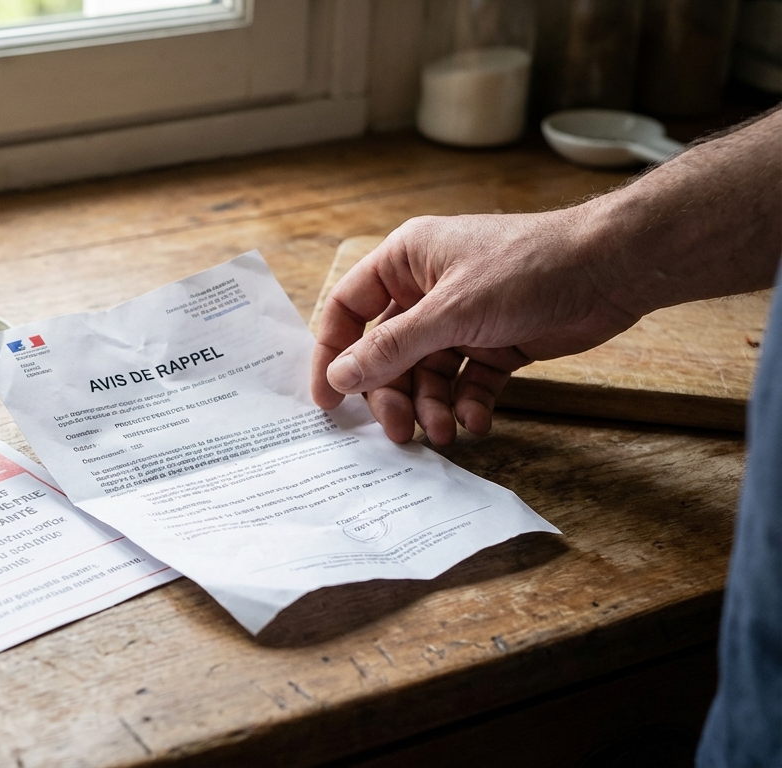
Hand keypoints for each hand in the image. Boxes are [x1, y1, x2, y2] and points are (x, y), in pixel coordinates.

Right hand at [311, 209, 642, 444]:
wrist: (610, 269)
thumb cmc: (527, 268)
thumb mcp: (450, 312)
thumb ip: (391, 348)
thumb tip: (341, 376)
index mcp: (404, 261)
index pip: (349, 310)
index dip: (333, 354)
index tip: (329, 401)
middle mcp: (427, 289)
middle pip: (387, 353)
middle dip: (393, 394)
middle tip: (400, 430)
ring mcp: (462, 318)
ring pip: (427, 373)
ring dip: (432, 406)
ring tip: (447, 432)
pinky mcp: (496, 342)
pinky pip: (466, 382)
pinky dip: (467, 404)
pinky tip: (476, 421)